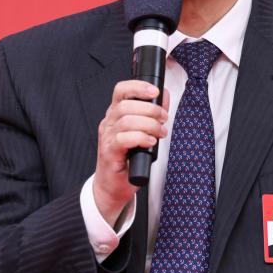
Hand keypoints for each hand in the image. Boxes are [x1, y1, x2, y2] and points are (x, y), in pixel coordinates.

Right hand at [93, 80, 169, 226]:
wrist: (112, 186)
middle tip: (164, 118)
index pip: (120, 90)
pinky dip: (140, 138)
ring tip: (160, 133)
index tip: (155, 91)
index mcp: (115, 114)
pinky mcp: (109, 152)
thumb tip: (165, 96)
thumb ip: (152, 114)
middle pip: (126, 105)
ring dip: (149, 125)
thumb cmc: (128, 160)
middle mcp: (108, 123)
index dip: (138, 86)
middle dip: (150, 109)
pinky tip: (150, 142)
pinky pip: (123, 139)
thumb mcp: (143, 132)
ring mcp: (107, 138)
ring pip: (126, 120)